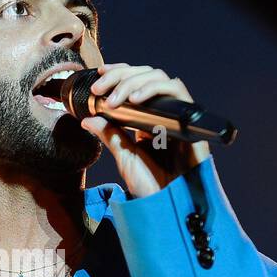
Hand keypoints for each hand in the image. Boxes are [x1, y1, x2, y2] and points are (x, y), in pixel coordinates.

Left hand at [78, 62, 211, 198]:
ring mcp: (175, 114)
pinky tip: (135, 100)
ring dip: (133, 82)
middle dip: (120, 76)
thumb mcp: (125, 157)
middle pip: (145, 75)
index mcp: (147, 119)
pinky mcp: (189, 119)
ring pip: (159, 78)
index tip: (99, 75)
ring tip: (114, 100)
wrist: (170, 204)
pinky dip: (154, 89)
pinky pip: (176, 91)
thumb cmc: (151, 186)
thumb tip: (87, 119)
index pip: (135, 83)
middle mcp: (162, 113)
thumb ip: (110, 136)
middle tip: (100, 89)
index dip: (119, 73)